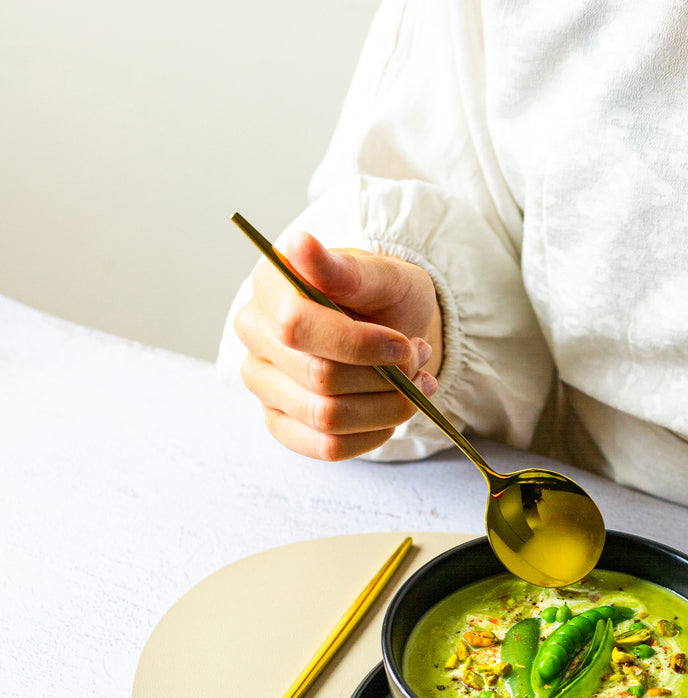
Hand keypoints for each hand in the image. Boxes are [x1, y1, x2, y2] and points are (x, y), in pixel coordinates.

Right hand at [234, 231, 442, 459]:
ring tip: (414, 383)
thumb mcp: (381, 275)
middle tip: (418, 360)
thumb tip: (300, 244)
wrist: (388, 327)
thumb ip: (345, 270)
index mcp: (271, 288)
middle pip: (319, 379)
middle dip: (384, 378)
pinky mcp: (282, 422)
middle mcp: (255, 336)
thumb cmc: (382, 297)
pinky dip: (374, 435)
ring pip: (326, 418)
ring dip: (387, 407)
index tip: (405, 345)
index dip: (360, 345)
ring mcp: (263, 383)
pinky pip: (327, 448)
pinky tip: (394, 411)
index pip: (297, 327)